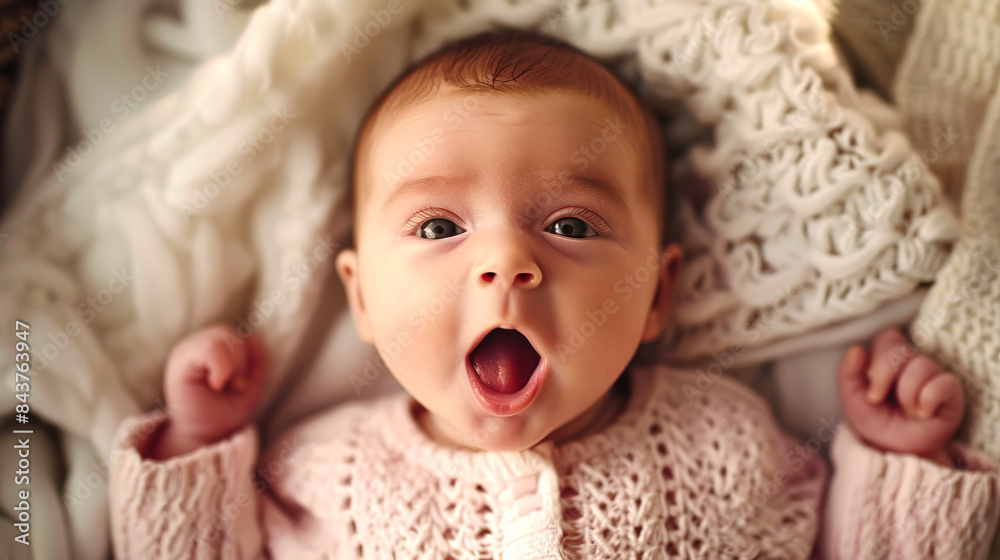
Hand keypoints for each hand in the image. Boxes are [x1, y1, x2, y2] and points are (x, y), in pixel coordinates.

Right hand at [151, 324, 266, 459]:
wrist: (205, 437)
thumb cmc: (224, 412)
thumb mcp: (250, 383)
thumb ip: (256, 358)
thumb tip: (252, 336)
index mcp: (214, 348)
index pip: (240, 336)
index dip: (248, 360)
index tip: (240, 386)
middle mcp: (197, 345)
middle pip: (231, 334)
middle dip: (240, 363)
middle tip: (233, 387)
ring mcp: (187, 350)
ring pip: (224, 336)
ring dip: (233, 366)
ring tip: (221, 386)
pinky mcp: (179, 360)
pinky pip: (209, 347)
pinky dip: (222, 367)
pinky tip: (215, 384)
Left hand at [837, 328, 964, 464]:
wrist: (898, 451)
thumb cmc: (876, 423)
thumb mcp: (853, 401)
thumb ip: (848, 375)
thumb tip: (856, 349)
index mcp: (887, 359)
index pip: (888, 338)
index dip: (878, 358)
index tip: (870, 388)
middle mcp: (911, 362)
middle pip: (902, 348)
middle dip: (885, 374)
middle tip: (878, 399)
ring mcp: (933, 374)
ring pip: (922, 365)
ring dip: (907, 393)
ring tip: (906, 411)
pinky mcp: (951, 390)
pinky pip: (943, 383)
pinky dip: (928, 400)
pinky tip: (923, 414)